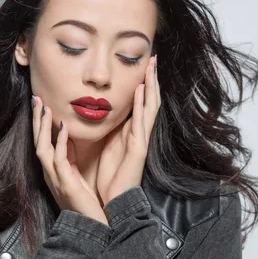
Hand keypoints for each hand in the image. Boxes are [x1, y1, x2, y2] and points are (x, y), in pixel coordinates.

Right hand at [32, 96, 107, 224]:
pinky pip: (59, 159)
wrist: (91, 226)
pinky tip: (63, 127)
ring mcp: (55, 178)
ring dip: (43, 128)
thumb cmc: (85, 202)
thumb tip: (67, 138)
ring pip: (43, 148)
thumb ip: (70, 157)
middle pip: (37, 142)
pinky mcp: (65, 183)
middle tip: (35, 99)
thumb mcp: (75, 174)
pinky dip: (60, 142)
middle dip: (36, 121)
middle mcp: (49, 173)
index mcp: (52, 170)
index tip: (40, 104)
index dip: (39, 124)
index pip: (42, 142)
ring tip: (44, 109)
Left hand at [97, 55, 160, 205]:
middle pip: (150, 100)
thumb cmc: (111, 174)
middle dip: (152, 79)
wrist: (115, 200)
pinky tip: (141, 91)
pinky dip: (141, 105)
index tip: (145, 65)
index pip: (142, 103)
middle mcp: (140, 133)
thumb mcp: (108, 144)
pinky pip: (141, 123)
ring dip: (151, 86)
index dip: (145, 84)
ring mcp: (142, 140)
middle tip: (153, 58)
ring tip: (151, 67)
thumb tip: (103, 110)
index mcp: (132, 132)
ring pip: (149, 107)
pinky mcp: (139, 149)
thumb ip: (110, 127)